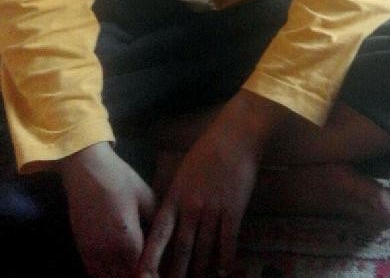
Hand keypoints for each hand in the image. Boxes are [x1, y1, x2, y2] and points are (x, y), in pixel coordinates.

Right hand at [58, 141, 155, 277]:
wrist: (87, 169)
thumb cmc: (120, 178)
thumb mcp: (146, 196)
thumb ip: (157, 220)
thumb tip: (168, 235)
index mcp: (129, 240)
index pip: (143, 274)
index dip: (154, 276)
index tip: (163, 274)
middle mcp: (109, 253)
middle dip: (140, 277)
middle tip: (151, 272)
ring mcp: (92, 253)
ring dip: (123, 277)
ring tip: (137, 271)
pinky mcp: (81, 249)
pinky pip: (94, 274)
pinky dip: (107, 276)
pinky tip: (117, 271)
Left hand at [138, 91, 286, 276]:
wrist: (235, 136)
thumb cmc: (208, 151)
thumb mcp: (184, 173)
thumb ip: (176, 198)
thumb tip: (170, 221)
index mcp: (175, 196)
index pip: (158, 234)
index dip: (150, 257)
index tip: (142, 276)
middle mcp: (191, 207)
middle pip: (180, 248)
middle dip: (175, 273)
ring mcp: (213, 210)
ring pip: (203, 249)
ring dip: (200, 270)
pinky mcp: (233, 210)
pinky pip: (228, 241)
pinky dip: (225, 260)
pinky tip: (224, 272)